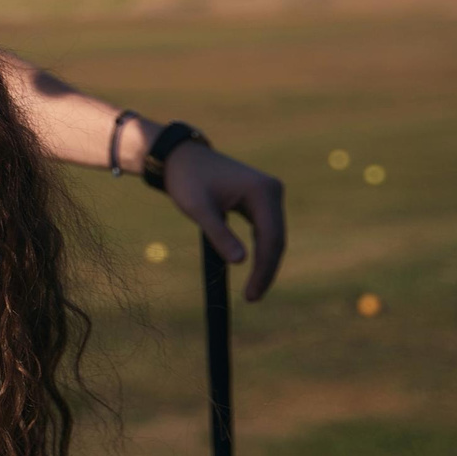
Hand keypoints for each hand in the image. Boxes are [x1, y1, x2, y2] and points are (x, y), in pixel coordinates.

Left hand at [161, 141, 286, 300]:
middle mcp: (272, 190)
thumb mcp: (199, 209)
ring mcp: (269, 194)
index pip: (271, 238)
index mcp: (262, 191)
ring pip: (273, 236)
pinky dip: (260, 249)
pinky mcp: (261, 199)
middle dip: (266, 270)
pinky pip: (265, 230)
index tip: (250, 295)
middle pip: (277, 239)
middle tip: (252, 298)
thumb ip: (219, 234)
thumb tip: (241, 262)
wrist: (180, 158)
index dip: (264, 269)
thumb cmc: (186, 180)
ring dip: (265, 262)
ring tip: (253, 290)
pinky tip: (253, 269)